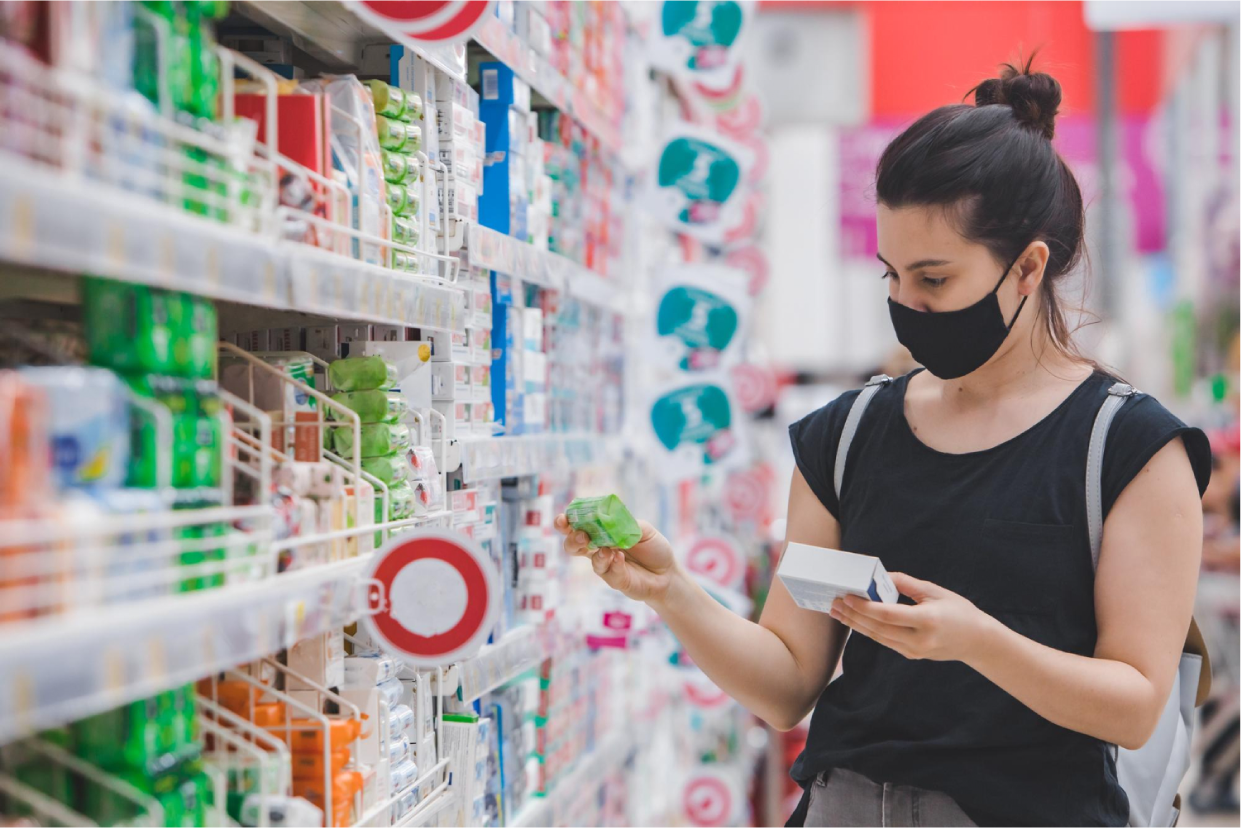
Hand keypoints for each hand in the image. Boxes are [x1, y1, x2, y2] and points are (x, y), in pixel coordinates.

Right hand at [554, 514, 679, 603]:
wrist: (668, 573)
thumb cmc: (653, 548)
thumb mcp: (643, 529)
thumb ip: (626, 524)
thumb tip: (610, 520)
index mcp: (601, 532)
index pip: (578, 525)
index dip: (567, 521)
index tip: (564, 518)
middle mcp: (598, 549)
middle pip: (573, 545)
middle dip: (572, 539)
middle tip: (582, 536)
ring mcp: (606, 566)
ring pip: (591, 561)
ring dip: (596, 553)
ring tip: (606, 549)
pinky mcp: (615, 580)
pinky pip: (609, 572)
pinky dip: (614, 564)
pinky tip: (620, 558)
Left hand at [829, 573, 997, 662]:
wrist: (977, 642)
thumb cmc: (959, 611)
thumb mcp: (936, 592)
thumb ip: (907, 584)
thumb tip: (882, 577)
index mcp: (927, 621)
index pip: (888, 615)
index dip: (865, 607)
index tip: (847, 597)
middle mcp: (919, 640)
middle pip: (878, 628)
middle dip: (853, 616)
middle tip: (834, 603)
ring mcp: (915, 651)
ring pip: (878, 638)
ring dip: (856, 625)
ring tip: (838, 613)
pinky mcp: (911, 655)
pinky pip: (885, 641)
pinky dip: (869, 630)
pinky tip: (856, 621)